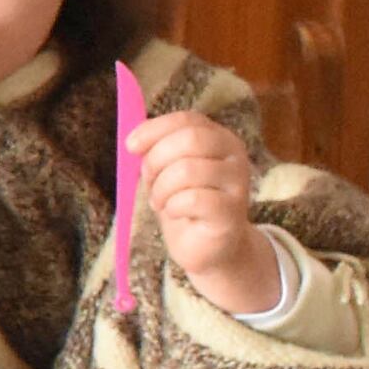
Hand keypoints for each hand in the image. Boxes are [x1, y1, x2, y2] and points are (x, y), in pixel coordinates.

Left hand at [125, 106, 285, 316]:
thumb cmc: (186, 205)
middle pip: (189, 139)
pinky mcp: (232, 212)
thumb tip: (135, 140)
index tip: (130, 146)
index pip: (188, 120)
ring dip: (162, 189)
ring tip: (162, 202)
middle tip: (149, 182)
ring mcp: (237, 184)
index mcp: (220, 139)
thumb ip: (158, 151)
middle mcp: (235, 156)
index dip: (155, 129)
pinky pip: (193, 199)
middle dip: (157, 160)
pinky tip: (175, 213)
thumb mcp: (168, 171)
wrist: (209, 248)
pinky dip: (173, 206)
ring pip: (187, 170)